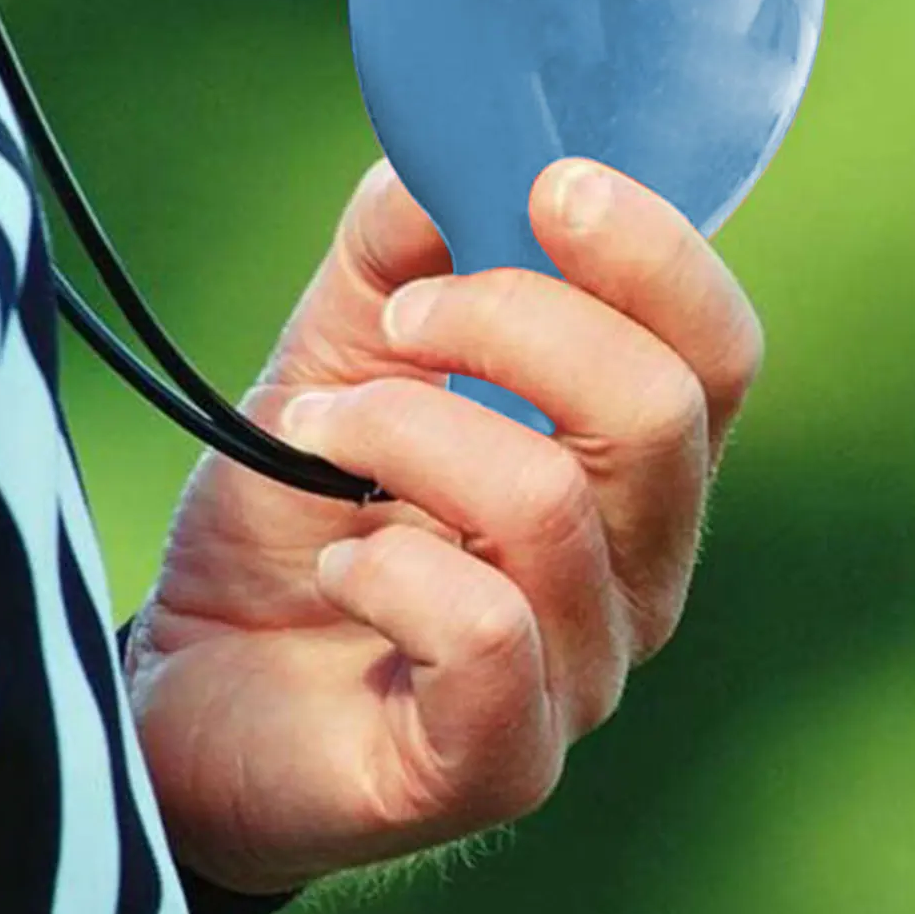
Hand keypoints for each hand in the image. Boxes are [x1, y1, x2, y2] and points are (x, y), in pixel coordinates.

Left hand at [124, 156, 762, 894]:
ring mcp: (584, 678)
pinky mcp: (507, 761)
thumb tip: (445, 152)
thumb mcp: (340, 359)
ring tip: (311, 436)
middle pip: (660, 412)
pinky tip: (335, 566)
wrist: (197, 686)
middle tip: (394, 321)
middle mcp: (638, 575)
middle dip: (511, 324)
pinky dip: (387, 569)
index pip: (718, 352)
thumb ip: (398, 255)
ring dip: (403, 433)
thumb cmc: (293, 521)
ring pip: (551, 506)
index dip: (653, 255)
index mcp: (629, 469)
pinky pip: (491, 634)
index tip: (543, 186)